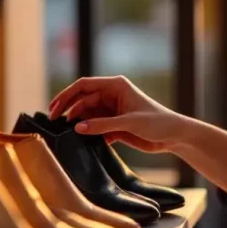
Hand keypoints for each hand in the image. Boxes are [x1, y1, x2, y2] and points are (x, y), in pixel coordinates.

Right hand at [48, 75, 193, 153]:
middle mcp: (111, 96)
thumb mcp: (129, 122)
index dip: (66, 95)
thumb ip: (102, 125)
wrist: (174, 136)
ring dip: (76, 123)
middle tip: (52, 122)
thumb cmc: (158, 122)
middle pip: (82, 100)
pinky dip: (87, 133)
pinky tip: (79, 141)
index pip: (84, 86)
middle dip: (67, 110)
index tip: (54, 108)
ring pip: (86, 115)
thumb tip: (77, 128)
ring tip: (63, 133)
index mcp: (115, 86)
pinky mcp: (114, 126)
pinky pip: (94, 127)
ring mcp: (112, 111)